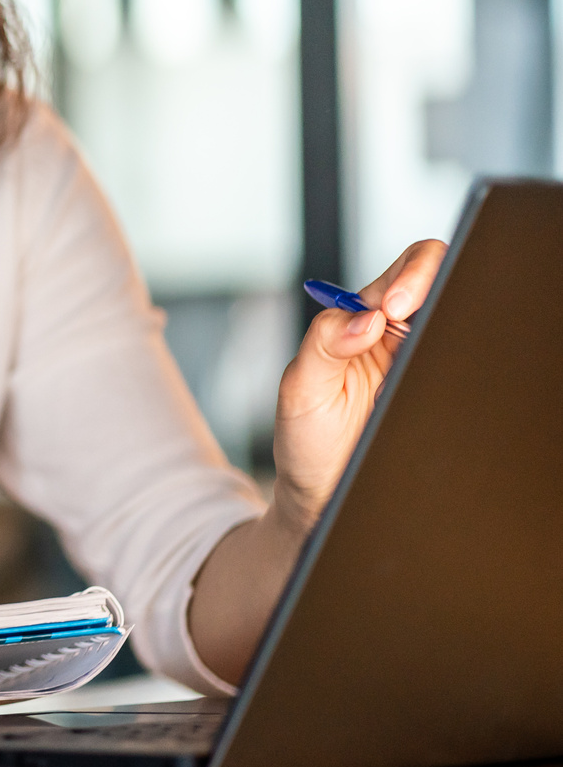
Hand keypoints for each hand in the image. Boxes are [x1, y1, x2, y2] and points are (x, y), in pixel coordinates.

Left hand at [272, 240, 446, 532]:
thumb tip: (364, 316)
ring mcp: (424, 365)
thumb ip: (323, 343)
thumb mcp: (299, 387)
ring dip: (449, 328)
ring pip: (459, 325)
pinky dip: (463, 365)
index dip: (410, 277)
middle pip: (442, 286)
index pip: (402, 273)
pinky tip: (438, 385)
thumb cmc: (306, 439)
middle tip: (409, 317)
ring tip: (420, 359)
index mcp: (361, 322)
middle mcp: (398, 338)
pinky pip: (466, 370)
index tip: (391, 307)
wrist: (324, 494)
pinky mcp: (442, 394)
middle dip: (435, 289)